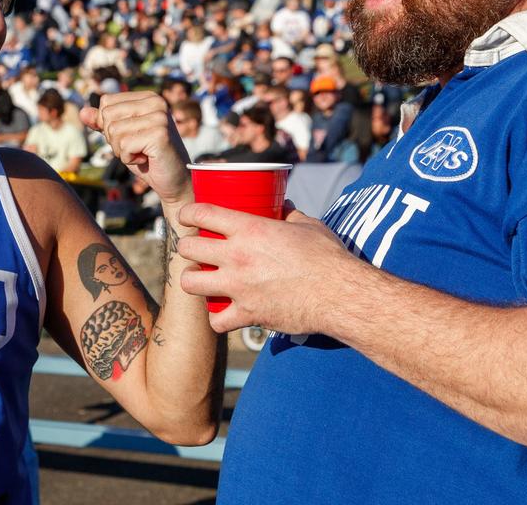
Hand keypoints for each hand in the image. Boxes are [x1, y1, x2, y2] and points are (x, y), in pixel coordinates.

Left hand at [80, 92, 191, 206]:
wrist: (173, 181)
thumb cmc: (148, 158)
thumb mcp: (122, 137)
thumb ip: (103, 123)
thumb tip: (82, 112)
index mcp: (148, 97)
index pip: (106, 102)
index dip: (109, 125)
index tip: (131, 136)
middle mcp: (156, 102)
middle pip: (108, 116)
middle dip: (114, 139)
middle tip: (137, 147)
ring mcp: (159, 117)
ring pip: (114, 132)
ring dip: (122, 150)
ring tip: (142, 153)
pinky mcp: (159, 134)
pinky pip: (124, 145)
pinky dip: (129, 159)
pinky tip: (146, 159)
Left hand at [177, 202, 354, 334]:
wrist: (340, 294)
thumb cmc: (327, 257)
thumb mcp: (308, 225)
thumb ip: (290, 215)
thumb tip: (285, 206)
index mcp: (250, 229)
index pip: (202, 213)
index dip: (187, 213)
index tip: (186, 217)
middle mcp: (237, 256)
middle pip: (187, 248)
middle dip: (186, 247)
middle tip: (194, 250)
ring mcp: (239, 287)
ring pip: (190, 283)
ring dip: (192, 280)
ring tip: (200, 279)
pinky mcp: (247, 314)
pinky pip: (217, 321)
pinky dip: (218, 319)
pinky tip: (223, 313)